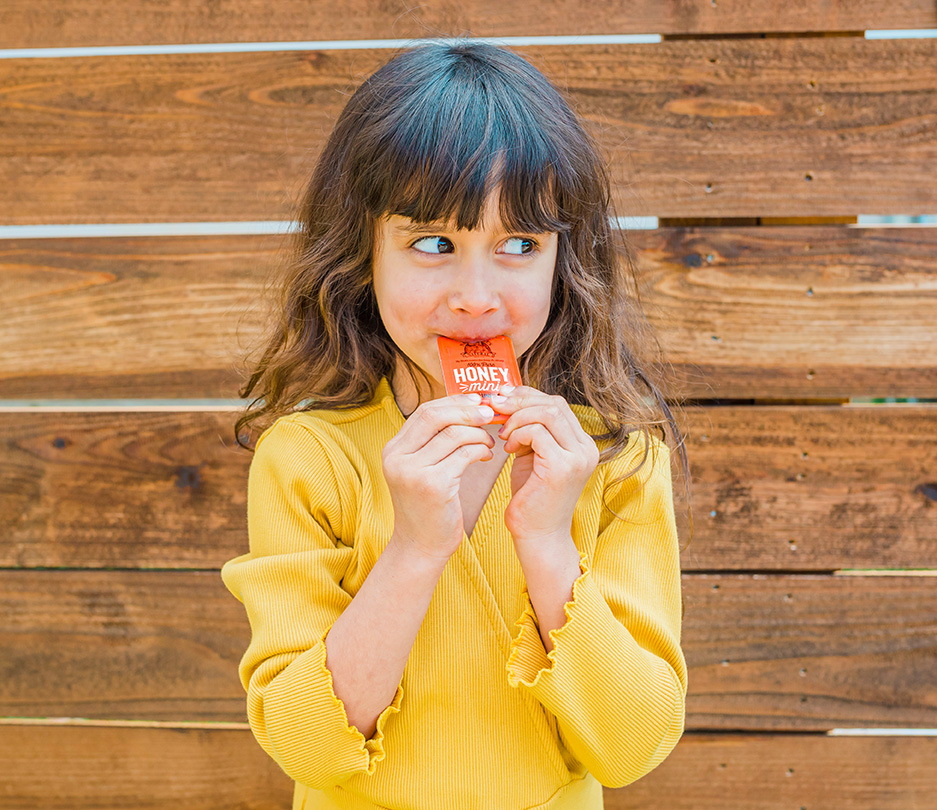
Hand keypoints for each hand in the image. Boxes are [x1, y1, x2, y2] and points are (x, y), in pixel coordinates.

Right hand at [382, 393, 495, 562]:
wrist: (421, 546)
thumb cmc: (428, 506)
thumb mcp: (421, 469)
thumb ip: (433, 442)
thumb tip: (465, 407)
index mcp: (393, 449)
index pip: (425, 411)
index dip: (453, 401)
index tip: (477, 401)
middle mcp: (398, 457)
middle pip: (436, 416)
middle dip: (467, 410)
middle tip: (490, 413)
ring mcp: (413, 472)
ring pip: (454, 434)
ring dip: (478, 434)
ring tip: (489, 443)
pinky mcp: (433, 486)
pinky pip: (465, 454)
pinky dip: (481, 450)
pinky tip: (486, 456)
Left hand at [489, 384, 599, 544]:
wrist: (537, 535)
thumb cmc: (531, 497)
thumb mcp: (532, 455)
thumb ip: (530, 430)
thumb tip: (508, 400)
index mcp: (581, 443)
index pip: (557, 404)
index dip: (527, 396)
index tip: (502, 399)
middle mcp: (586, 448)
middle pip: (554, 403)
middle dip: (519, 402)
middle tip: (495, 408)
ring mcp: (578, 457)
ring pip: (547, 413)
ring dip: (517, 419)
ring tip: (503, 436)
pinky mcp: (563, 467)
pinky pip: (537, 432)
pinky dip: (517, 435)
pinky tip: (508, 450)